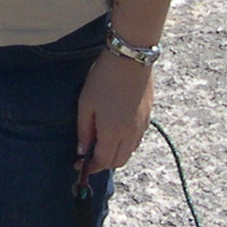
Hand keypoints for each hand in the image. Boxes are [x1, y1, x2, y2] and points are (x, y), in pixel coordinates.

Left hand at [75, 48, 153, 176]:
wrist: (131, 58)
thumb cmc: (103, 79)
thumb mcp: (86, 104)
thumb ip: (84, 130)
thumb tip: (83, 151)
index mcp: (113, 133)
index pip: (103, 162)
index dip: (90, 167)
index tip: (78, 165)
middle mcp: (130, 134)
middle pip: (119, 161)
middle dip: (104, 163)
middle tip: (90, 155)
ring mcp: (142, 125)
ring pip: (130, 152)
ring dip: (116, 154)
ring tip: (102, 143)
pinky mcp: (148, 116)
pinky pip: (137, 139)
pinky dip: (126, 143)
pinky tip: (116, 131)